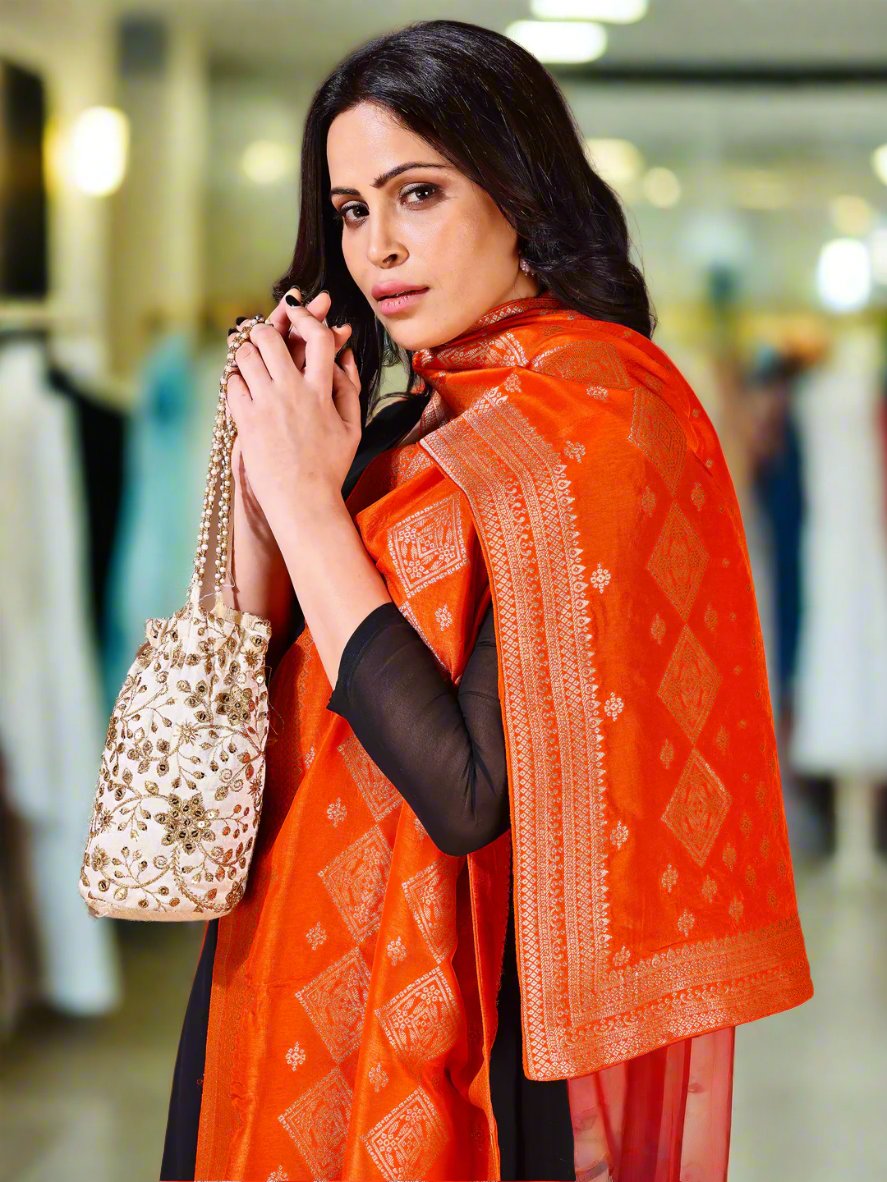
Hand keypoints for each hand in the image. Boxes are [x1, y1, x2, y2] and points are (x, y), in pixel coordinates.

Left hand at [224, 289, 359, 530]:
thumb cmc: (330, 467)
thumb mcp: (352, 427)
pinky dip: (235, 379)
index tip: (296, 311)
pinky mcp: (245, 420)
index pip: (316, 337)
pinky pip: (231, 383)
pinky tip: (242, 386)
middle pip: (270, 337)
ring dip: (246, 351)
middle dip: (264, 330)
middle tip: (264, 336)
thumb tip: (344, 354)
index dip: (305, 317)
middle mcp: (292, 392)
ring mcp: (266, 405)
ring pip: (245, 356)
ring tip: (250, 359)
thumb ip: (349, 386)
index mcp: (322, 391)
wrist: (303, 501)